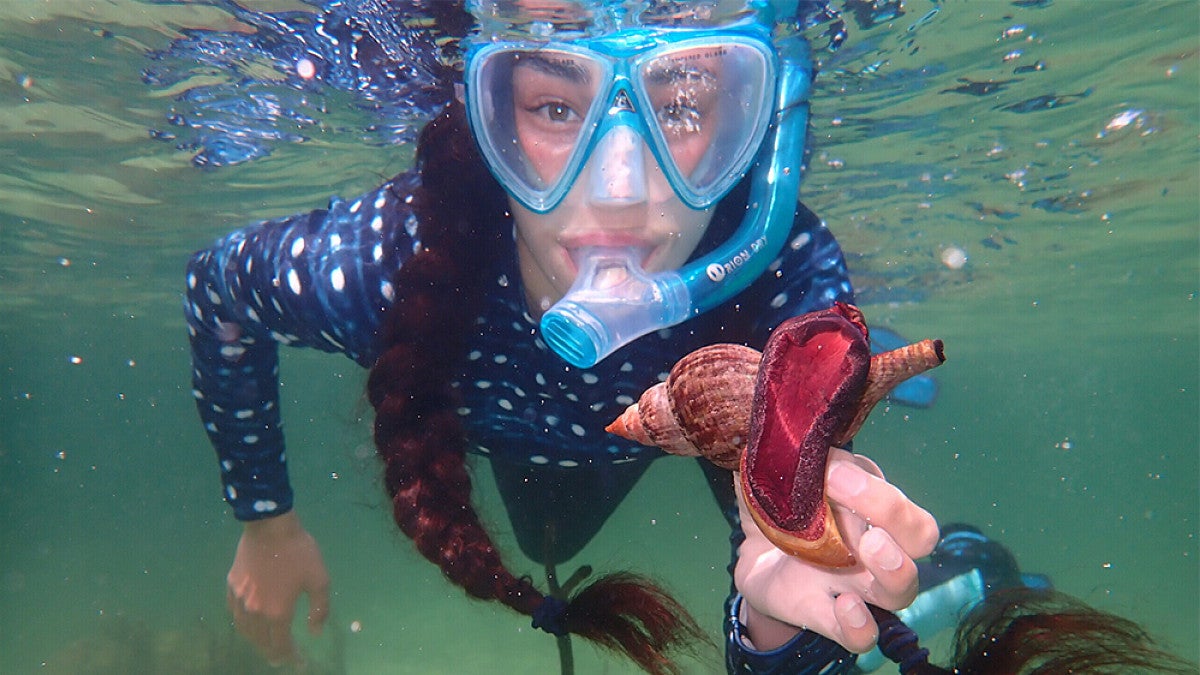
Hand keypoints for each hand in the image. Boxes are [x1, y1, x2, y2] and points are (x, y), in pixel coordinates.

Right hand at [226, 510, 330, 664]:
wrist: (270, 526)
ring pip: (245, 630)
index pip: (282, 645)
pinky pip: (234, 613)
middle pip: (261, 642)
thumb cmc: (299, 552)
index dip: (290, 657)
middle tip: (282, 657)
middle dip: (273, 653)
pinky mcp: (231, 585)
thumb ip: (319, 610)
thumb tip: (315, 632)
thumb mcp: (320, 580)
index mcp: (277, 613)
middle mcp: (255, 612)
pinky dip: (242, 623)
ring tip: (266, 643)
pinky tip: (249, 621)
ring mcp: (240, 599)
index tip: (299, 662)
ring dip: (256, 641)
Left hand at [734, 448, 938, 652]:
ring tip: (871, 547)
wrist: (756, 560)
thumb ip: (776, 461)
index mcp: (866, 507)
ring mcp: (858, 586)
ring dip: (896, 567)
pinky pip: (864, 635)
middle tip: (854, 494)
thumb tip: (773, 438)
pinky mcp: (832, 619)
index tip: (826, 467)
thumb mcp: (774, 481)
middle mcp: (875, 546)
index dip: (865, 479)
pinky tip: (846, 607)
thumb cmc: (779, 511)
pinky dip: (861, 624)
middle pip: (919, 534)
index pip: (890, 490)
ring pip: (903, 588)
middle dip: (896, 513)